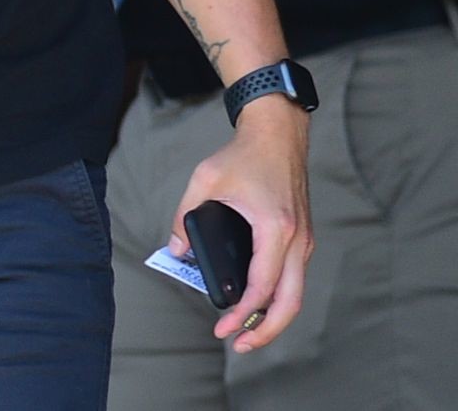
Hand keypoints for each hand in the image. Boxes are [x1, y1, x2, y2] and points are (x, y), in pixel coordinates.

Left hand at [170, 101, 312, 352]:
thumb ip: (184, 216)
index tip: (223, 327)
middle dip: (265, 331)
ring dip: (274, 318)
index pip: (263, 286)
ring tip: (246, 332)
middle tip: (238, 344)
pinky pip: (295, 279)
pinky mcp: (303, 238)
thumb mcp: (205, 180)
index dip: (243, 312)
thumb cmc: (243, 155)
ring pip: (296, 295)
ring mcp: (304, 241)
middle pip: (290, 303)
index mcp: (275, 228)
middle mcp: (297, 240)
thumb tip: (175, 249)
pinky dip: (279, 299)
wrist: (277, 134)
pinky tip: (258, 304)